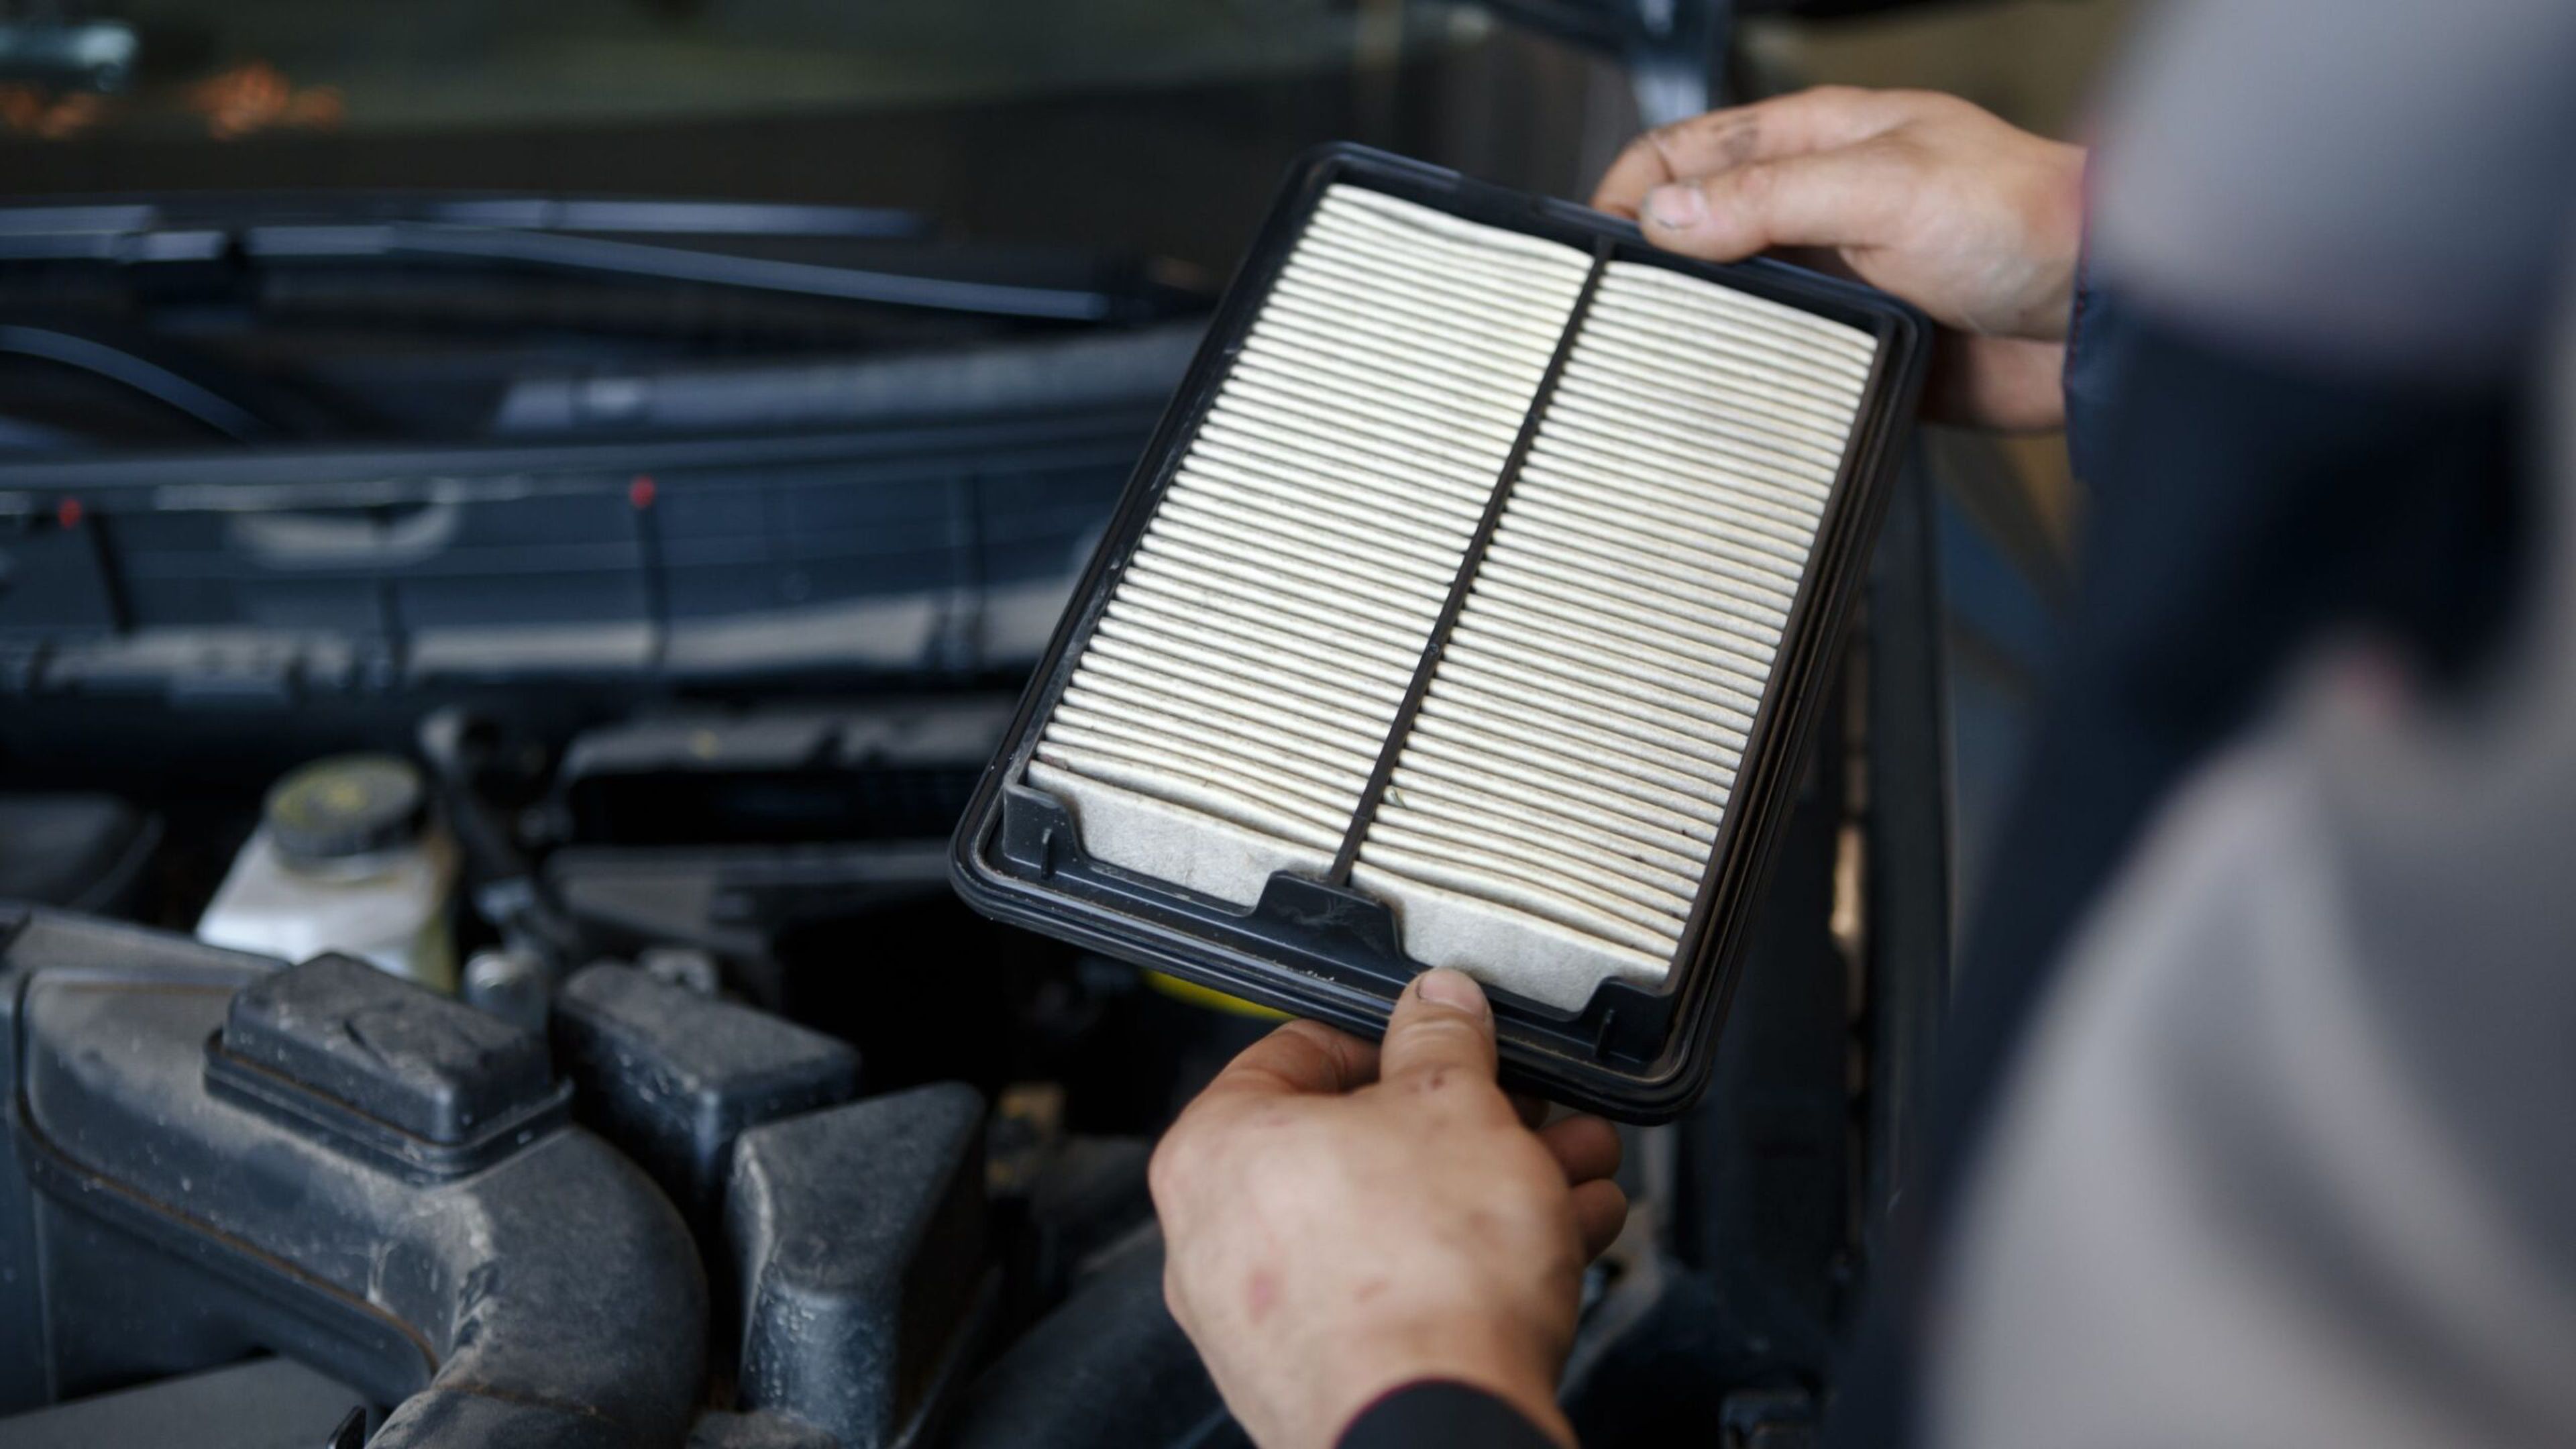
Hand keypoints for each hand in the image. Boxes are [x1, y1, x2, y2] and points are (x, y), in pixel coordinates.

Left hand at [1150, 969, 1627, 1448]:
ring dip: (1491, 1189)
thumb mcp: (1454, 1106)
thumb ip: (1444, 1041)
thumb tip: (1438, 1007)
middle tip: (1529, 1112)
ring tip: (1571, 1172)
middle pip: (1359, 1146)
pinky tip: (1558, 1238)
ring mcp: (1265, 1321)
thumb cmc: (1421, 1278)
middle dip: (1468, 1125)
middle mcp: (1219, 1238)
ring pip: (1393, 1223)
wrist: (1439, 1430)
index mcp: (1216, 1148)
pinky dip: (1471, 1263)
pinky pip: (1398, 1294)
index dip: (1394, 1038)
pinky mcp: (1321, 1379)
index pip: (1297, 1051)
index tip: (1450, 1044)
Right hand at [1593, 86, 2087, 430]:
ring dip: (1692, 327)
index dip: (1632, 189)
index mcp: (1822, 141)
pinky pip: (1776, 368)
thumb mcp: (1887, 188)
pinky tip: (1721, 399)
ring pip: (1731, 303)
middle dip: (1648, 263)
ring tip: (1651, 357)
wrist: (2102, 320)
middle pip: (1699, 230)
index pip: (1690, 149)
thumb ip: (1770, 197)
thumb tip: (1666, 215)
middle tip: (1609, 310)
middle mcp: (1820, 208)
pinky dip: (1742, 382)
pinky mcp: (1855, 349)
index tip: (1594, 245)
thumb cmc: (2026, 221)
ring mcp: (1836, 281)